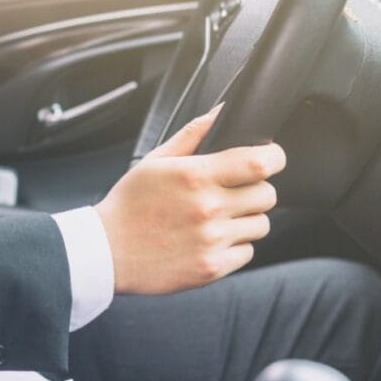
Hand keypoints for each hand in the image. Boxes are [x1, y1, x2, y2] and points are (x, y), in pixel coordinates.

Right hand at [94, 105, 283, 295]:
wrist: (107, 252)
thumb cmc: (129, 204)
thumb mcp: (155, 161)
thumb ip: (192, 135)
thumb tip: (221, 112)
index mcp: (195, 176)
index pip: (259, 162)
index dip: (273, 158)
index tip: (269, 158)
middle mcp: (208, 208)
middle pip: (268, 195)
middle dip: (257, 190)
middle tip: (234, 192)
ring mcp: (212, 241)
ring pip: (262, 225)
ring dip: (247, 219)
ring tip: (219, 218)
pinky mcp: (212, 268)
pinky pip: (247, 253)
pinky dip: (235, 246)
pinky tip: (211, 239)